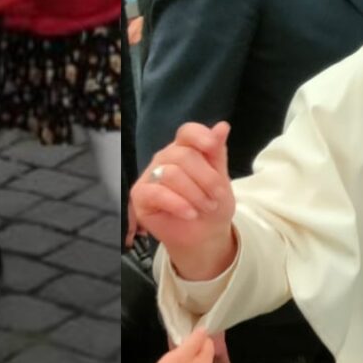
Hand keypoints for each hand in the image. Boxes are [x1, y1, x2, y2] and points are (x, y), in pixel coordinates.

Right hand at [130, 121, 236, 282]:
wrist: (204, 237)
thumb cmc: (212, 205)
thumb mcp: (221, 179)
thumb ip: (217, 153)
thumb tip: (222, 126)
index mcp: (183, 149)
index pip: (187, 132)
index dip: (200, 136)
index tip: (213, 146)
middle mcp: (164, 159)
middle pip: (183, 155)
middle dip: (206, 179)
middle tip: (216, 197)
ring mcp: (150, 176)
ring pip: (172, 174)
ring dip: (195, 194)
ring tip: (205, 207)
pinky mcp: (140, 196)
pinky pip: (157, 193)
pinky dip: (178, 204)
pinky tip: (190, 214)